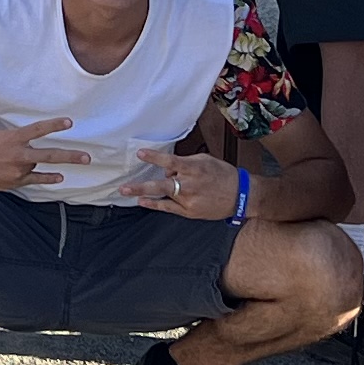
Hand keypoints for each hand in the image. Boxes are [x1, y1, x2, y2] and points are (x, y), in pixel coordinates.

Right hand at [0, 111, 71, 194]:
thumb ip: (13, 140)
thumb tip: (25, 142)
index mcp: (12, 138)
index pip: (38, 130)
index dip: (55, 125)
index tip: (69, 122)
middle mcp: (17, 154)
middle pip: (49, 155)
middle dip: (70, 156)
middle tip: (87, 157)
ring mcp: (17, 170)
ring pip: (38, 165)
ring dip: (53, 164)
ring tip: (78, 161)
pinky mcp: (14, 182)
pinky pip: (34, 180)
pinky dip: (47, 179)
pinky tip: (58, 178)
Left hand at [118, 146, 240, 220]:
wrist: (240, 195)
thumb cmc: (222, 175)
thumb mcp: (205, 161)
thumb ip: (185, 163)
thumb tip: (168, 169)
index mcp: (194, 168)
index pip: (170, 161)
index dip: (154, 157)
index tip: (140, 153)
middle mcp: (190, 185)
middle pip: (161, 184)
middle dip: (141, 185)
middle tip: (123, 186)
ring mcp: (189, 200)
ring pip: (163, 195)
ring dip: (143, 193)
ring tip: (127, 192)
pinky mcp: (190, 212)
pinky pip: (168, 208)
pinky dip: (155, 205)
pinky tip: (143, 202)